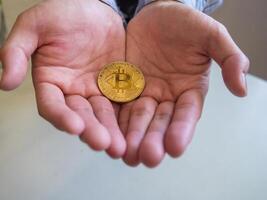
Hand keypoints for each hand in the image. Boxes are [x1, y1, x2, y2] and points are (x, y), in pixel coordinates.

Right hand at [0, 0, 125, 157]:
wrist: (96, 8)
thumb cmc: (64, 13)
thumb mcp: (36, 26)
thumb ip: (17, 51)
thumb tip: (6, 83)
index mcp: (51, 81)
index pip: (52, 105)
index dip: (61, 117)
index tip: (74, 126)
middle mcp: (73, 91)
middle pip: (81, 115)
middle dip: (91, 130)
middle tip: (103, 143)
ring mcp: (96, 91)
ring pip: (103, 115)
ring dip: (111, 131)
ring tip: (120, 146)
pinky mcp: (116, 88)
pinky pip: (122, 104)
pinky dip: (127, 118)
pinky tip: (133, 130)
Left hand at [120, 1, 248, 166]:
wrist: (153, 13)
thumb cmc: (183, 23)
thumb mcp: (209, 35)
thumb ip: (228, 58)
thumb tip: (242, 89)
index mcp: (189, 89)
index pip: (186, 113)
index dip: (182, 130)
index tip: (175, 147)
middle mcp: (166, 96)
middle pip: (160, 122)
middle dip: (154, 140)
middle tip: (148, 157)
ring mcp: (144, 93)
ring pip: (138, 119)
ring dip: (133, 138)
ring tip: (128, 155)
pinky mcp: (123, 88)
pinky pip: (118, 106)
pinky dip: (115, 121)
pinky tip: (111, 135)